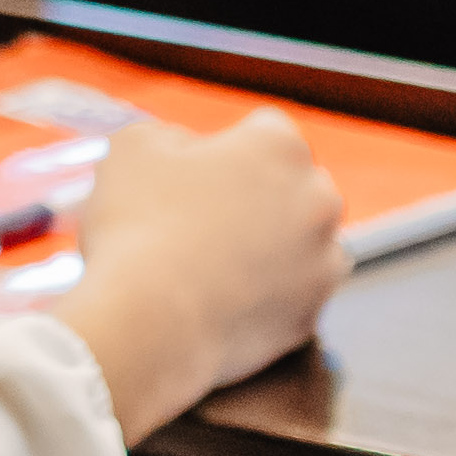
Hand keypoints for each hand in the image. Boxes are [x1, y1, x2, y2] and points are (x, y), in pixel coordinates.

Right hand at [56, 106, 348, 428]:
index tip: (195, 175)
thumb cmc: (137, 227)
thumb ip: (171, 136)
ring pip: (303, 243)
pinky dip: (268, 296)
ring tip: (214, 264)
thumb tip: (188, 152)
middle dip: (260, 196)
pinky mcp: (311, 315)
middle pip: (294, 185)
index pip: (264, 130)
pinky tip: (223, 299)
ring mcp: (322, 261)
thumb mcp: (133, 148)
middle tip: (206, 219)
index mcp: (281, 147)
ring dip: (272, 246)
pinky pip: (293, 296)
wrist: (148, 324)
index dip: (225, 149)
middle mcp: (319, 198)